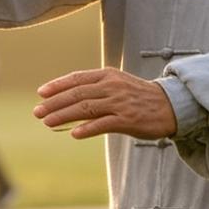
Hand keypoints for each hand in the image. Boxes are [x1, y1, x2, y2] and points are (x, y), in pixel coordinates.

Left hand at [34, 67, 177, 141]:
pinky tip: (74, 134)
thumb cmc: (140, 97)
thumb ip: (96, 89)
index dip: (58, 85)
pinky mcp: (128, 119)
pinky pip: (103, 124)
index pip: (77, 78)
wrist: (171, 105)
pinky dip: (87, 128)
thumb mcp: (118, 84)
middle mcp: (112, 86)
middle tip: (37, 112)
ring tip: (48, 122)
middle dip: (55, 103)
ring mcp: (120, 102)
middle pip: (77, 94)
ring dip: (64, 116)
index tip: (41, 93)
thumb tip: (69, 99)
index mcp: (108, 75)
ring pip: (86, 108)